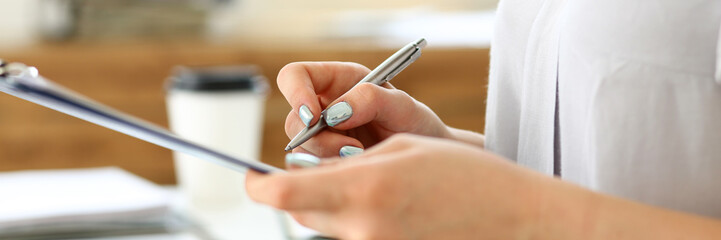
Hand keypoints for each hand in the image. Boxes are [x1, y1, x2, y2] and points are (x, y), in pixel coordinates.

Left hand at [247, 134, 544, 238]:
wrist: (517, 222)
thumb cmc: (469, 178)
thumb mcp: (404, 150)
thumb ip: (350, 164)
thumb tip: (313, 175)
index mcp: (364, 190)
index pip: (283, 193)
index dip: (259, 184)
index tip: (252, 177)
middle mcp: (362, 230)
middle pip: (300, 214)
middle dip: (298, 192)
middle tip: (321, 172)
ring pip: (328, 228)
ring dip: (332, 208)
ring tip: (375, 189)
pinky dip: (358, 224)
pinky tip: (391, 211)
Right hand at [278, 62, 452, 156]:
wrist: (427, 160)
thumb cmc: (417, 125)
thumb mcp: (402, 105)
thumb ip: (370, 99)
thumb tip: (336, 112)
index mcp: (338, 81)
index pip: (295, 76)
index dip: (296, 92)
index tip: (314, 116)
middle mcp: (325, 107)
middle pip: (295, 120)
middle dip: (318, 138)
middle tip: (351, 149)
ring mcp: (323, 138)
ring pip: (300, 149)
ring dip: (327, 158)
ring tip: (362, 158)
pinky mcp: (326, 163)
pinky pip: (311, 169)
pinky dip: (329, 173)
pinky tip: (356, 169)